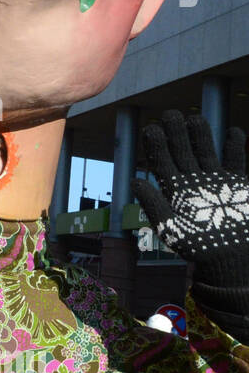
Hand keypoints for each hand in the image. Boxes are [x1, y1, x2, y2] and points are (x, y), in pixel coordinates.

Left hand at [132, 111, 248, 290]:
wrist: (230, 258)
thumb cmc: (197, 247)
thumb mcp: (170, 228)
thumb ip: (154, 205)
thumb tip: (136, 183)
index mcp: (174, 190)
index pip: (162, 162)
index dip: (156, 146)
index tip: (151, 128)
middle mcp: (192, 181)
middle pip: (182, 151)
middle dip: (176, 133)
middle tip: (170, 114)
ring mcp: (215, 180)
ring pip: (206, 150)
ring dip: (200, 135)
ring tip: (194, 119)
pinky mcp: (236, 184)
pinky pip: (236, 159)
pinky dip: (235, 146)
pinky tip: (233, 132)